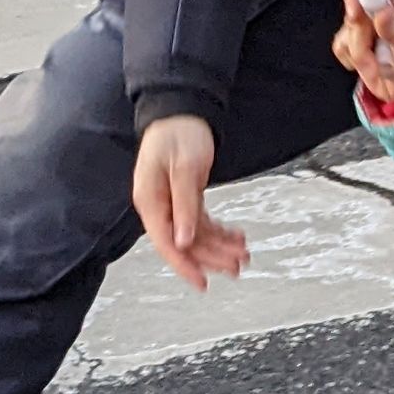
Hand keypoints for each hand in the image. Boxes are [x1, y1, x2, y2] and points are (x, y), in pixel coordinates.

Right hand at [132, 114, 248, 288]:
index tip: (202, 281)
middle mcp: (158, 206)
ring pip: (196, 236)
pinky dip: (219, 232)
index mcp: (150, 200)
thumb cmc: (178, 132)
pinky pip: (201, 224)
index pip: (166, 242)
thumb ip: (184, 205)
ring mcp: (171, 204)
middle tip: (236, 265)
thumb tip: (184, 240)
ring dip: (220, 246)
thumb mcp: (185, 167)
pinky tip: (236, 236)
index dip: (184, 265)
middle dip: (212, 257)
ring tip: (243, 254)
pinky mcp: (184, 199)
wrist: (182, 111)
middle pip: (185, 243)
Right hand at [331, 0, 393, 117]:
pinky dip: (352, 59)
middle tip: (373, 50)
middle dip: (359, 34)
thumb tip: (381, 10)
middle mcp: (383, 7)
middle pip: (353, 7)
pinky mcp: (354, 36)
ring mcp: (367, 22)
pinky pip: (340, 45)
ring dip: (359, 51)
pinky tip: (370, 63)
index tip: (355, 17)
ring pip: (345, 30)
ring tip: (379, 62)